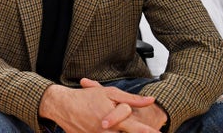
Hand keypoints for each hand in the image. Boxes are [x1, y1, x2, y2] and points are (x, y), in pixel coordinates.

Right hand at [39, 78, 157, 132]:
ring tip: (114, 124)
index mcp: (115, 121)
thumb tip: (151, 100)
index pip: (137, 129)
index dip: (149, 131)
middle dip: (136, 131)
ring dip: (116, 132)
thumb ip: (131, 99)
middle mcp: (107, 132)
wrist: (62, 105)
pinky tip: (105, 128)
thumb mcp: (109, 93)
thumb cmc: (85, 97)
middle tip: (151, 130)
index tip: (160, 132)